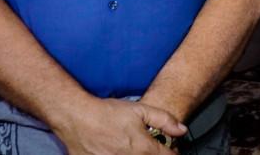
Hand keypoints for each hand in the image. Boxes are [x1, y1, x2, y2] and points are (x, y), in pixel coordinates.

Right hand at [51, 97, 186, 154]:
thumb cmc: (106, 114)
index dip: (172, 153)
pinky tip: (118, 151)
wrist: (77, 118)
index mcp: (143, 148)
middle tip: (150, 149)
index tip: (170, 150)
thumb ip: (164, 120)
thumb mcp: (140, 110)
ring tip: (134, 149)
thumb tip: (181, 130)